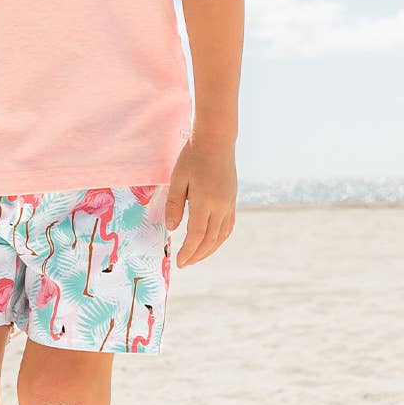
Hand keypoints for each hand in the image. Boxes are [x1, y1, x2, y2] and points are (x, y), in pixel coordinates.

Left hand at [165, 137, 237, 267]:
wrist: (216, 141)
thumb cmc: (192, 157)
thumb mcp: (177, 178)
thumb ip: (174, 204)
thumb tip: (171, 229)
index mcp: (205, 201)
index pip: (196, 235)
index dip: (188, 251)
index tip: (179, 262)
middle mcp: (220, 206)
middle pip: (210, 239)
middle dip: (197, 255)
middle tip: (184, 264)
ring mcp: (229, 204)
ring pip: (221, 236)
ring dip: (209, 250)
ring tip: (196, 257)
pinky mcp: (232, 200)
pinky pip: (228, 226)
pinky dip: (219, 239)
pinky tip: (211, 242)